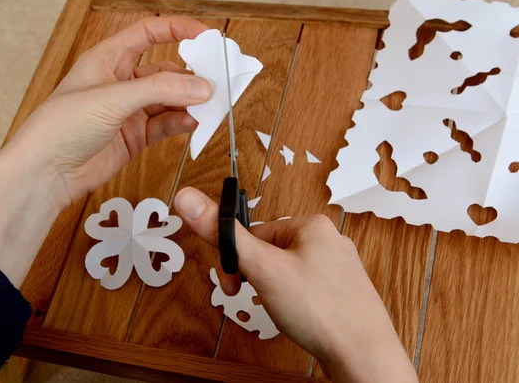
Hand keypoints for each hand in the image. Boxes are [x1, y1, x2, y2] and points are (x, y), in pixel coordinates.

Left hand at [0, 17, 211, 286]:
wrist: (46, 173)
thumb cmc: (61, 126)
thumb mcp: (114, 98)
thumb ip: (161, 91)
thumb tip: (202, 88)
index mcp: (108, 59)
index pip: (149, 33)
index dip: (177, 29)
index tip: (205, 36)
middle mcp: (120, 82)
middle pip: (165, 70)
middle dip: (190, 75)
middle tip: (216, 81)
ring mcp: (128, 111)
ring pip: (168, 100)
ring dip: (188, 102)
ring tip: (209, 106)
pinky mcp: (134, 137)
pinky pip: (165, 124)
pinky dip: (180, 123)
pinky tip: (193, 123)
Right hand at [174, 187, 417, 382]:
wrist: (364, 354)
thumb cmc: (321, 309)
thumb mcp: (263, 268)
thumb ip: (225, 235)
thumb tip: (188, 198)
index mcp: (311, 225)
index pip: (255, 233)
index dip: (238, 261)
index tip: (233, 282)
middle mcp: (329, 240)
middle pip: (271, 252)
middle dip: (258, 278)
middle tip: (259, 299)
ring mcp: (339, 267)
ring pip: (288, 272)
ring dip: (275, 291)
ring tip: (285, 311)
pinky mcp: (343, 291)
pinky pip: (306, 288)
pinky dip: (295, 302)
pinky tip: (301, 317)